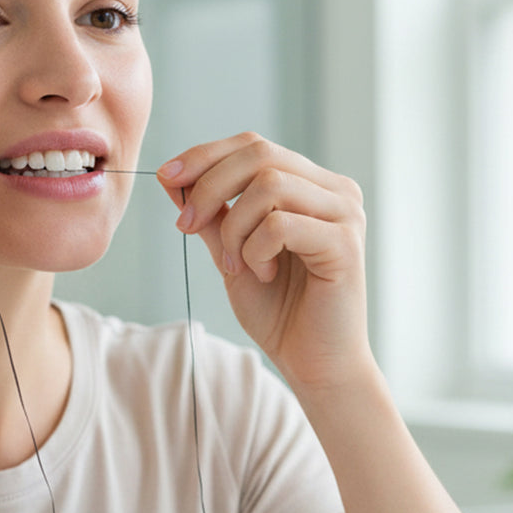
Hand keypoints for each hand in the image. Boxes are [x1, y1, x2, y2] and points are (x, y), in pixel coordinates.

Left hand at [157, 133, 371, 394]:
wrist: (316, 366)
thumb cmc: (281, 314)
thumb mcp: (233, 255)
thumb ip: (212, 216)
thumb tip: (172, 176)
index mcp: (312, 186)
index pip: (254, 146)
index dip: (206, 155)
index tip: (167, 179)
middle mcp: (335, 192)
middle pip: (260, 154)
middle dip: (209, 187)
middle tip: (186, 226)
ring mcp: (345, 215)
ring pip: (269, 185)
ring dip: (234, 227)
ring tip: (235, 265)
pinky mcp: (345, 244)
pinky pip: (280, 224)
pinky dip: (256, 250)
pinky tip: (263, 275)